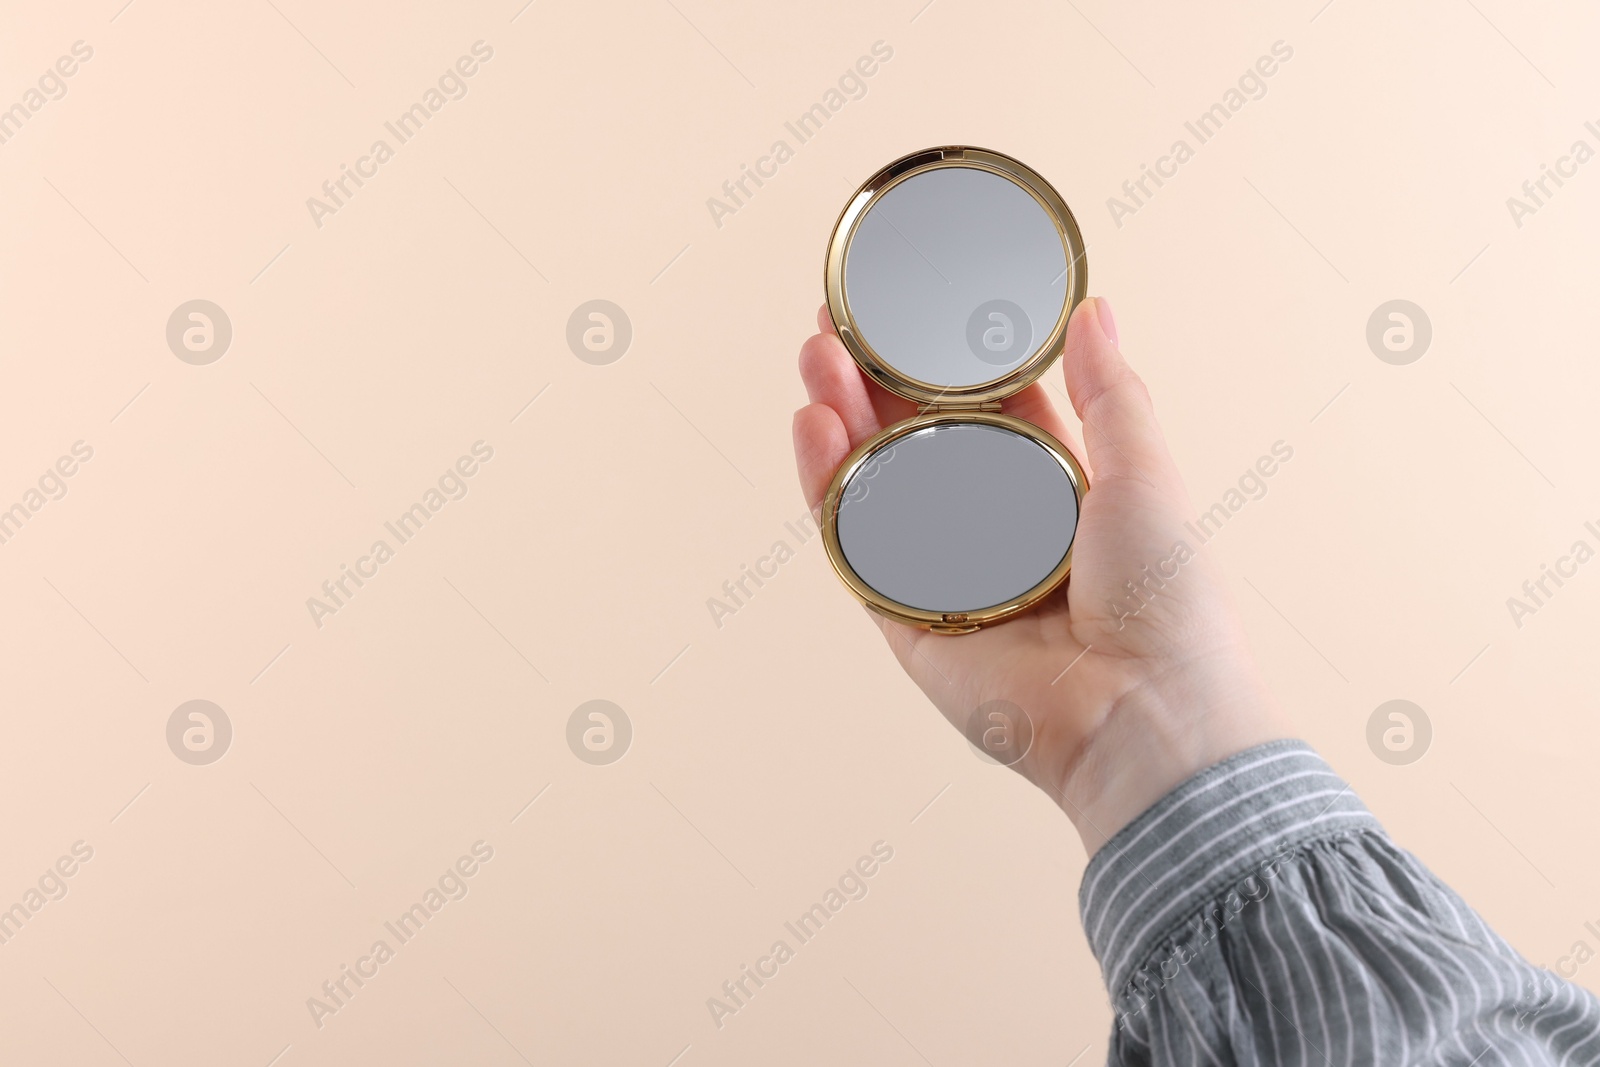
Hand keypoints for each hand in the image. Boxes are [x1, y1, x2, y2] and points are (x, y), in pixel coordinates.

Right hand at [792, 297, 1291, 853]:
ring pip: (873, 484)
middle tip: (834, 323)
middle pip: (912, 439)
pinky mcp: (904, 619)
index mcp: (1050, 490)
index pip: (980, 410)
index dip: (937, 360)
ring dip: (838, 418)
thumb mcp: (1143, 470)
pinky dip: (828, 488)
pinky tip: (814, 428)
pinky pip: (855, 546)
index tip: (900, 308)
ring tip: (816, 355)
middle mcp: (991, 529)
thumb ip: (1109, 391)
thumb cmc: (1166, 597)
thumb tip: (1094, 310)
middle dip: (870, 380)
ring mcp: (942, 573)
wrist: (1141, 710)